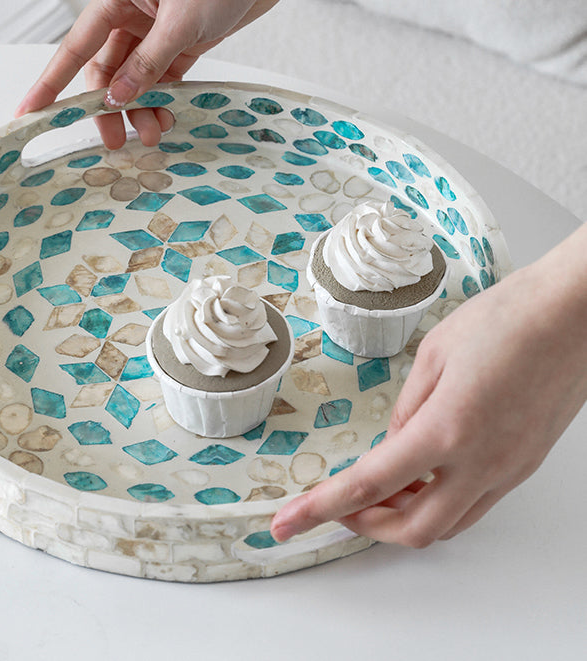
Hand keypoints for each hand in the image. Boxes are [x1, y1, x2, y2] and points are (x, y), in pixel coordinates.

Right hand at [15, 0, 313, 148]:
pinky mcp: (182, 43)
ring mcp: (156, 31)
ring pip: (136, 80)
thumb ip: (148, 64)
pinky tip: (168, 118)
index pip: (75, 48)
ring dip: (141, 109)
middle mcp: (131, 15)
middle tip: (116, 140)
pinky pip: (163, 79)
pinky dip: (163, 100)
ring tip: (153, 134)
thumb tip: (118, 96)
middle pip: (107, 73)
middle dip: (110, 108)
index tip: (31, 111)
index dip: (51, 83)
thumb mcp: (179, 22)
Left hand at [271, 224, 586, 547]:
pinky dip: (438, 504)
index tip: (287, 521)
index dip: (321, 508)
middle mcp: (479, 464)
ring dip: (403, 518)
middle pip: (412, 528)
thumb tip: (392, 445)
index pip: (368, 484)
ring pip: (447, 526)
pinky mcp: (522, 466)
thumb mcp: (433, 356)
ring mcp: (506, 471)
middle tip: (338, 505)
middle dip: (365, 526)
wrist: (573, 316)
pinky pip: (474, 506)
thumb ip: (406, 409)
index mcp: (446, 430)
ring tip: (377, 491)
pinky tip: (422, 478)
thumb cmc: (505, 321)